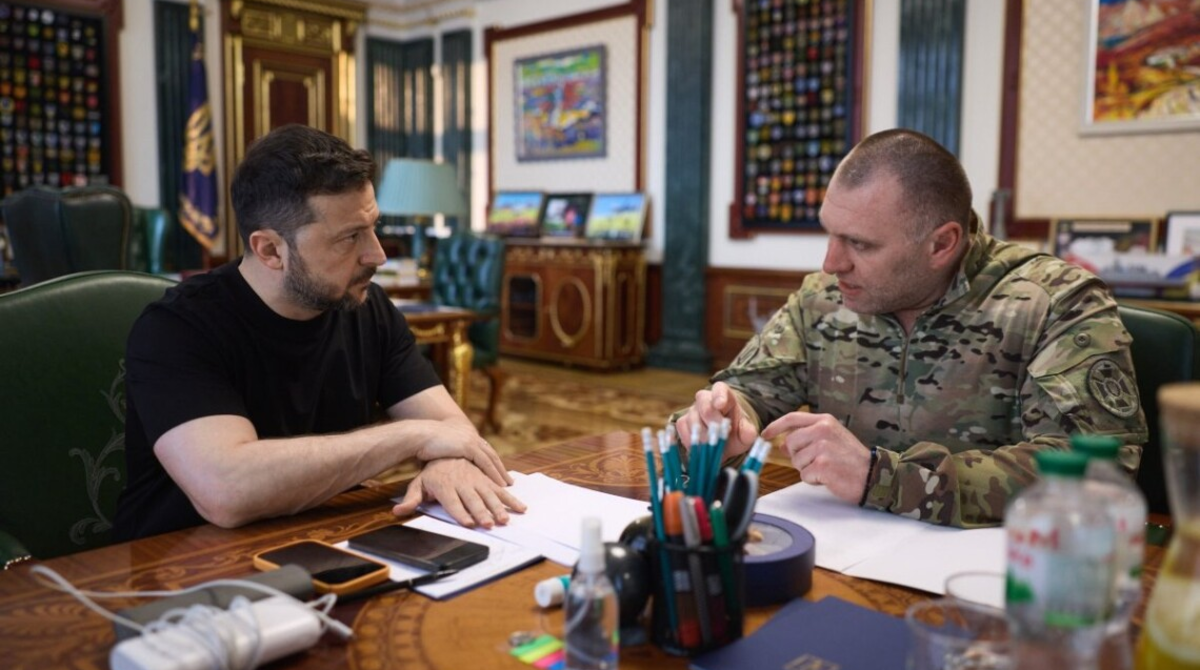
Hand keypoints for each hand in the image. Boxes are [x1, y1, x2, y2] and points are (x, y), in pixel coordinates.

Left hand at [391, 458, 526, 528]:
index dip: (460, 513)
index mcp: (445, 485)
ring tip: (506, 519)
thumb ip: (411, 498)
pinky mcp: (486, 474)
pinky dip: (510, 497)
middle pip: (473, 499)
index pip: (453, 502)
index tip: (468, 524)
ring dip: (499, 507)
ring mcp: (476, 476)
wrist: (442, 440)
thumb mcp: (418, 483)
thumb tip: (398, 512)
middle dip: (482, 512)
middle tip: (489, 524)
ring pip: (490, 492)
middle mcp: (462, 480)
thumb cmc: (430, 470)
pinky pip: (499, 486)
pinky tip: (520, 507)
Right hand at [410, 422, 511, 487]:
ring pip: (491, 459)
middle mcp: (470, 435)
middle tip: (508, 480)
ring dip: (500, 473)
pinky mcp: (469, 446)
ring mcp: (471, 440)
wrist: (418, 435)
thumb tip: (446, 468)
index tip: (497, 472)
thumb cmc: (421, 444)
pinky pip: (486, 462)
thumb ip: (446, 456)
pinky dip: (494, 473)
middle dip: (499, 468)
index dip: (490, 462)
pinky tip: (500, 483)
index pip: (481, 449)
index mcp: (464, 434)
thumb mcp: (438, 449)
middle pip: (490, 453)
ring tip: (507, 485)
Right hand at [676, 382, 757, 459]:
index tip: (720, 405)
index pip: (719, 389)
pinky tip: (701, 449)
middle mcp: (705, 399)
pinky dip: (691, 441)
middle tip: (721, 435)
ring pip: (691, 419)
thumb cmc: (736, 431)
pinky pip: (682, 429)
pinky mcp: (683, 422)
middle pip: (704, 406)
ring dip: (702, 435)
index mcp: (724, 395)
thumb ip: (748, 432)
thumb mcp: (746, 432)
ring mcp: (692, 410)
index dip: (719, 396)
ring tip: (713, 446)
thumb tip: (748, 433)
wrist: (724, 441)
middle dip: (712, 422)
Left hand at [761, 412, 869, 503]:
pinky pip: (804, 475)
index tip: (765, 434)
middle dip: (798, 456)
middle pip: (790, 443)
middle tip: (818, 461)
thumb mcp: (831, 439)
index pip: (792, 418)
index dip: (775, 426)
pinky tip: (828, 477)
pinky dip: (813, 480)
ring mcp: (822, 447)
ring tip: (827, 468)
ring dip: (808, 469)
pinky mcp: (823, 465)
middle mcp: (822, 430)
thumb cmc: (851, 458)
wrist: (872, 475)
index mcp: (825, 421)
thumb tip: (782, 445)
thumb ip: (807, 437)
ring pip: (796, 461)